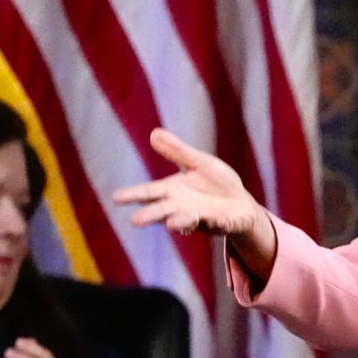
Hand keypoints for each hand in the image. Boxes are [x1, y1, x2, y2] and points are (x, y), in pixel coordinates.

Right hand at [113, 128, 276, 278]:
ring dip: (181, 222)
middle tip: (135, 221)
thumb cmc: (215, 182)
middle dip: (152, 215)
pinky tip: (218, 221)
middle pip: (164, 212)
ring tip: (172, 223)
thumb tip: (154, 133)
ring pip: (189, 221)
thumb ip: (177, 152)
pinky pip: (222, 225)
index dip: (134, 195)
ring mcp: (203, 218)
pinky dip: (220, 224)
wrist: (241, 202)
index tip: (116, 197)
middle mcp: (183, 208)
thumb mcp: (198, 163)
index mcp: (173, 191)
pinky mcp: (225, 224)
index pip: (150, 193)